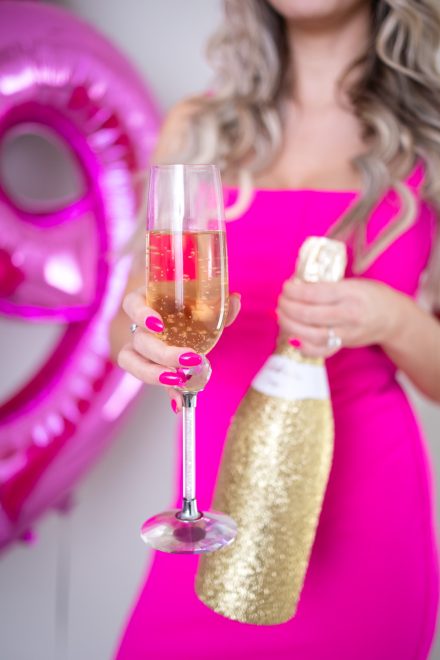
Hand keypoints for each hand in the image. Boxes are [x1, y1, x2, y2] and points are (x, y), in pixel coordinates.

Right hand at [117, 288, 240, 412]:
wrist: (180, 318)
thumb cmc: (187, 306)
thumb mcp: (202, 304)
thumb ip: (218, 304)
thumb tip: (236, 301)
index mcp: (147, 301)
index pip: (132, 305)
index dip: (141, 315)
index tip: (158, 325)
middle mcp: (139, 325)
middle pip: (140, 340)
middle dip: (162, 353)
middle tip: (188, 359)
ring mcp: (139, 347)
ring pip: (132, 362)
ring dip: (153, 374)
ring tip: (178, 381)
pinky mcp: (149, 367)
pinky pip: (152, 380)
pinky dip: (167, 392)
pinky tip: (179, 402)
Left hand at [276, 277, 401, 357]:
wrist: (392, 319)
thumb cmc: (371, 296)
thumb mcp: (353, 283)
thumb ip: (328, 286)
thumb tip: (297, 286)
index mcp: (351, 293)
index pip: (316, 293)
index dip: (296, 291)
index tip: (286, 286)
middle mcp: (349, 314)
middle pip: (310, 314)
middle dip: (289, 307)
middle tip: (281, 301)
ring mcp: (346, 333)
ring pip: (312, 334)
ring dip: (291, 326)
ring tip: (281, 316)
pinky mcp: (344, 345)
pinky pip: (320, 351)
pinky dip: (303, 346)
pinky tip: (292, 337)